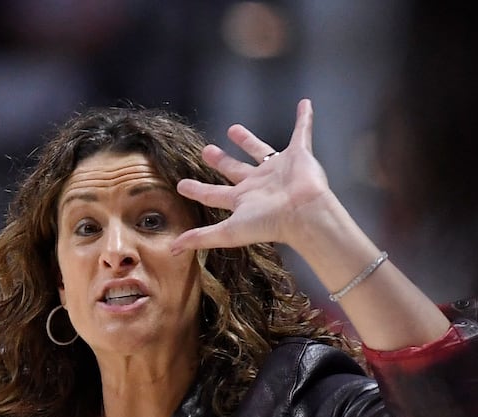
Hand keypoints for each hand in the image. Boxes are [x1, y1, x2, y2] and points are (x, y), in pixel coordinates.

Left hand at [171, 99, 332, 254]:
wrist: (304, 212)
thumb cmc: (269, 223)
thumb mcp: (229, 231)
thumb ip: (202, 237)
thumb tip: (172, 250)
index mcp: (243, 200)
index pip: (213, 194)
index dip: (197, 190)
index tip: (181, 185)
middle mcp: (259, 185)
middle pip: (234, 170)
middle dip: (220, 161)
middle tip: (206, 151)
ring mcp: (279, 169)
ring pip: (259, 150)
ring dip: (247, 140)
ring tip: (232, 128)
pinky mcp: (299, 155)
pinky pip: (302, 133)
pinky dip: (305, 119)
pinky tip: (305, 104)